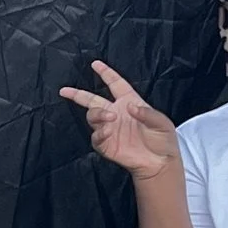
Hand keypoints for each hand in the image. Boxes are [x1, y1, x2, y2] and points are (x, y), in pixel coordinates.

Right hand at [58, 60, 180, 179]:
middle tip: (65, 91)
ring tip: (110, 117)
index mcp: (130, 102)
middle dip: (77, 94)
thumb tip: (130, 107)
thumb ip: (147, 113)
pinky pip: (96, 137)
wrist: (159, 163)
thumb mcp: (162, 122)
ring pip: (92, 116)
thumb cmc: (163, 141)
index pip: (115, 84)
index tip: (95, 64)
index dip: (106, 73)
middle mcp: (116, 114)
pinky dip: (100, 133)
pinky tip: (108, 132)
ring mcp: (110, 129)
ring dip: (97, 114)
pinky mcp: (107, 145)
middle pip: (93, 100)